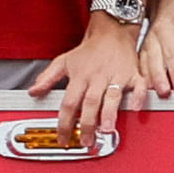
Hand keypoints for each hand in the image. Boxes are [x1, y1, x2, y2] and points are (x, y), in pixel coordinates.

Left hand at [29, 18, 141, 145]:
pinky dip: (138, 97)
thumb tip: (34, 91)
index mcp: (80, 76)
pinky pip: (139, 87)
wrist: (112, 31)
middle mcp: (98, 77)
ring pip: (112, 96)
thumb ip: (48, 78)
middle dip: (87, 123)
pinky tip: (135, 108)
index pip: (69, 102)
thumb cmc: (89, 51)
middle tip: (86, 141)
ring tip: (107, 130)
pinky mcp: (133, 74)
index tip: (63, 137)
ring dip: (110, 113)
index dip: (65, 122)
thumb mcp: (64, 61)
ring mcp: (116, 76)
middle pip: (91, 102)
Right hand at [140, 0, 173, 97]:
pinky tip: (148, 87)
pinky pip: (141, 61)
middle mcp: (167, 29)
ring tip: (164, 92)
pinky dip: (144, 75)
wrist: (165, 0)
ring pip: (154, 58)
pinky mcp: (142, 44)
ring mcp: (152, 36)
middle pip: (172, 54)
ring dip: (158, 77)